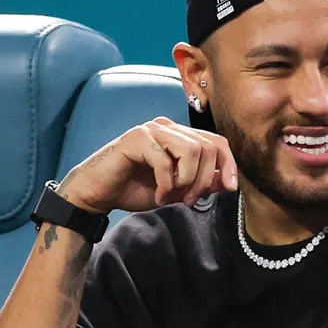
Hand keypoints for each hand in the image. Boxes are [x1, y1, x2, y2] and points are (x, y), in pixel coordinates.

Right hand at [58, 117, 237, 213]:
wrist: (97, 194)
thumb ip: (201, 183)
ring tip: (172, 196)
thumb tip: (228, 182)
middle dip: (204, 179)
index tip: (230, 188)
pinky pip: (165, 161)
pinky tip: (157, 195)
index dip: (229, 164)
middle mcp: (168, 127)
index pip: (217, 142)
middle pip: (208, 146)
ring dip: (187, 180)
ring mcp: (152, 130)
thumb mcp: (176, 190)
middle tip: (189, 200)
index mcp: (180, 136)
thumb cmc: (134, 189)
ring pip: (192, 150)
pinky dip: (165, 184)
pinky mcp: (136, 138)